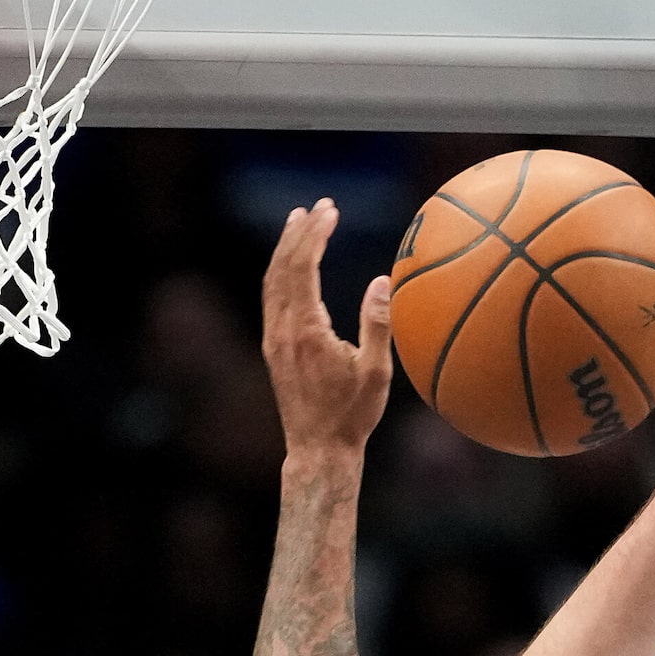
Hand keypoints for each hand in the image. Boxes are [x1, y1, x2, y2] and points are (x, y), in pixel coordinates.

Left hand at [260, 200, 391, 458]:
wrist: (317, 449)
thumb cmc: (352, 415)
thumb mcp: (375, 372)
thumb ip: (377, 324)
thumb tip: (382, 280)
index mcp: (307, 331)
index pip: (303, 269)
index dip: (314, 236)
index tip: (329, 211)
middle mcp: (283, 330)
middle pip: (283, 268)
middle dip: (299, 233)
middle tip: (318, 206)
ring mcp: (274, 339)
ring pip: (272, 282)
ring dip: (285, 249)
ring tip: (298, 222)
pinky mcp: (273, 348)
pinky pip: (272, 298)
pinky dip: (281, 272)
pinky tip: (292, 265)